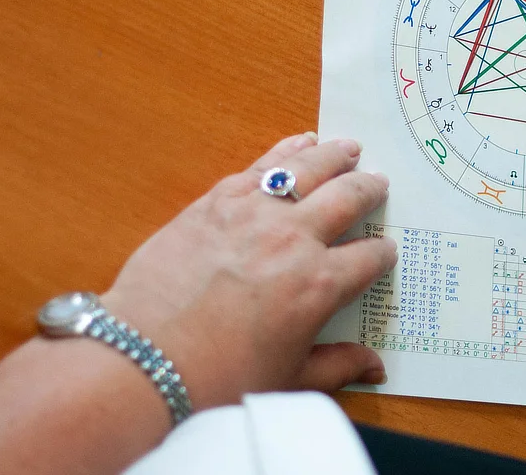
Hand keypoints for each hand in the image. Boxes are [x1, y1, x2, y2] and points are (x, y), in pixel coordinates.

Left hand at [101, 133, 396, 409]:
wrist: (142, 361)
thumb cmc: (216, 379)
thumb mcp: (289, 380)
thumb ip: (337, 366)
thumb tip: (374, 367)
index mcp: (320, 286)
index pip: (370, 257)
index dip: (382, 254)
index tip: (384, 252)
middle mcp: (295, 240)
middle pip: (348, 199)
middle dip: (369, 189)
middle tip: (379, 183)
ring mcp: (254, 214)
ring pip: (308, 169)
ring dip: (335, 156)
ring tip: (349, 147)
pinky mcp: (216, 201)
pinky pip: (260, 166)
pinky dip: (286, 151)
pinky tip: (299, 144)